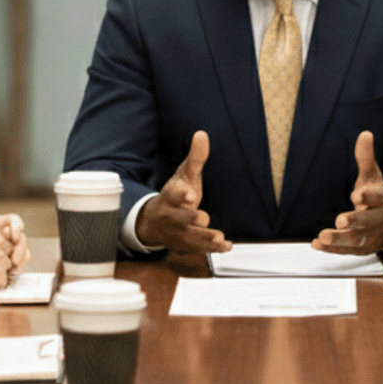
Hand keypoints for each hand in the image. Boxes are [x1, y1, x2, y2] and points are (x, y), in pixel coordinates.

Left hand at [0, 213, 30, 274]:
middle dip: (20, 247)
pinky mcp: (7, 263)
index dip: (16, 226)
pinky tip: (12, 271)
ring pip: (23, 251)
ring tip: (14, 266)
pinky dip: (18, 266)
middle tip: (15, 256)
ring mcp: (8, 250)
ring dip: (22, 257)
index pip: (13, 221)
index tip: (15, 233)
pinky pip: (18, 263)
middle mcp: (6, 236)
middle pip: (20, 238)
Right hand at [136, 131, 229, 254]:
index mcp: (170, 196)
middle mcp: (172, 215)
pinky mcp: (185, 245)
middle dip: (190, 219)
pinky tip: (226, 246)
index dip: (179, 195)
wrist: (155, 222)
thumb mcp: (183, 175)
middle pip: (179, 218)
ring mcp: (178, 232)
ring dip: (204, 238)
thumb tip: (202, 134)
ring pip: (190, 237)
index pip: (172, 194)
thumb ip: (195, 158)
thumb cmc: (175, 195)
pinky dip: (212, 249)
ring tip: (219, 238)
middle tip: (203, 217)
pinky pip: (198, 249)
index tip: (189, 194)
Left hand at [313, 132, 382, 253]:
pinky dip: (332, 249)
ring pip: (356, 240)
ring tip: (323, 237)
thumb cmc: (378, 198)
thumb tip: (365, 134)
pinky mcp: (361, 248)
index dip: (368, 196)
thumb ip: (366, 158)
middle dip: (355, 221)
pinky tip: (317, 244)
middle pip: (368, 222)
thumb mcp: (373, 177)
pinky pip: (346, 250)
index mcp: (382, 200)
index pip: (378, 197)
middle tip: (340, 220)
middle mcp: (378, 220)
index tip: (358, 194)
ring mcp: (370, 237)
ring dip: (339, 240)